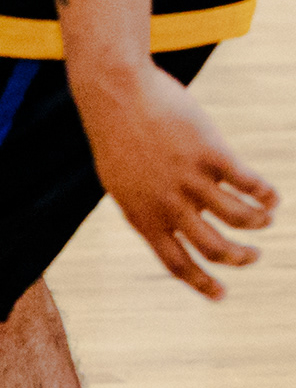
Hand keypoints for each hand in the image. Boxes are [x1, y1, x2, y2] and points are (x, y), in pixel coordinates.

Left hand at [73, 58, 276, 298]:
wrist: (115, 93)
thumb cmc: (118, 137)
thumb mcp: (123, 183)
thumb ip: (147, 208)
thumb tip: (176, 226)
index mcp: (143, 216)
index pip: (176, 263)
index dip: (202, 283)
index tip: (222, 295)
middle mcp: (168, 204)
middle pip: (214, 248)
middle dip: (240, 258)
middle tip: (253, 257)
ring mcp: (190, 179)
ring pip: (239, 218)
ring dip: (257, 223)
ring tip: (265, 219)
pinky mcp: (211, 152)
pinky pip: (248, 183)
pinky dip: (265, 195)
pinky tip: (271, 197)